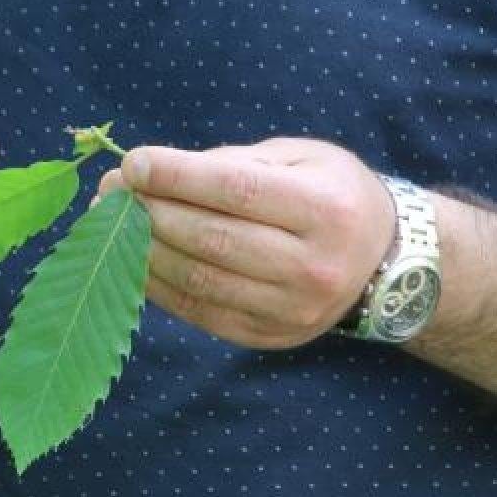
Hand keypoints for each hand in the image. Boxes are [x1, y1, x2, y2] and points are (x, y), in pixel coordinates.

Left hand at [96, 137, 395, 349]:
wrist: (386, 263)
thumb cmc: (331, 194)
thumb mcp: (300, 159)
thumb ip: (232, 164)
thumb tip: (152, 173)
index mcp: (326, 210)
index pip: (239, 192)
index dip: (180, 177)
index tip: (134, 163)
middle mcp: (313, 266)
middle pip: (214, 239)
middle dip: (151, 212)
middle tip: (110, 192)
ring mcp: (292, 310)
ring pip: (201, 280)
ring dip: (144, 250)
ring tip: (109, 224)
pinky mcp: (270, 337)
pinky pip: (201, 311)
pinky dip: (159, 285)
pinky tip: (133, 259)